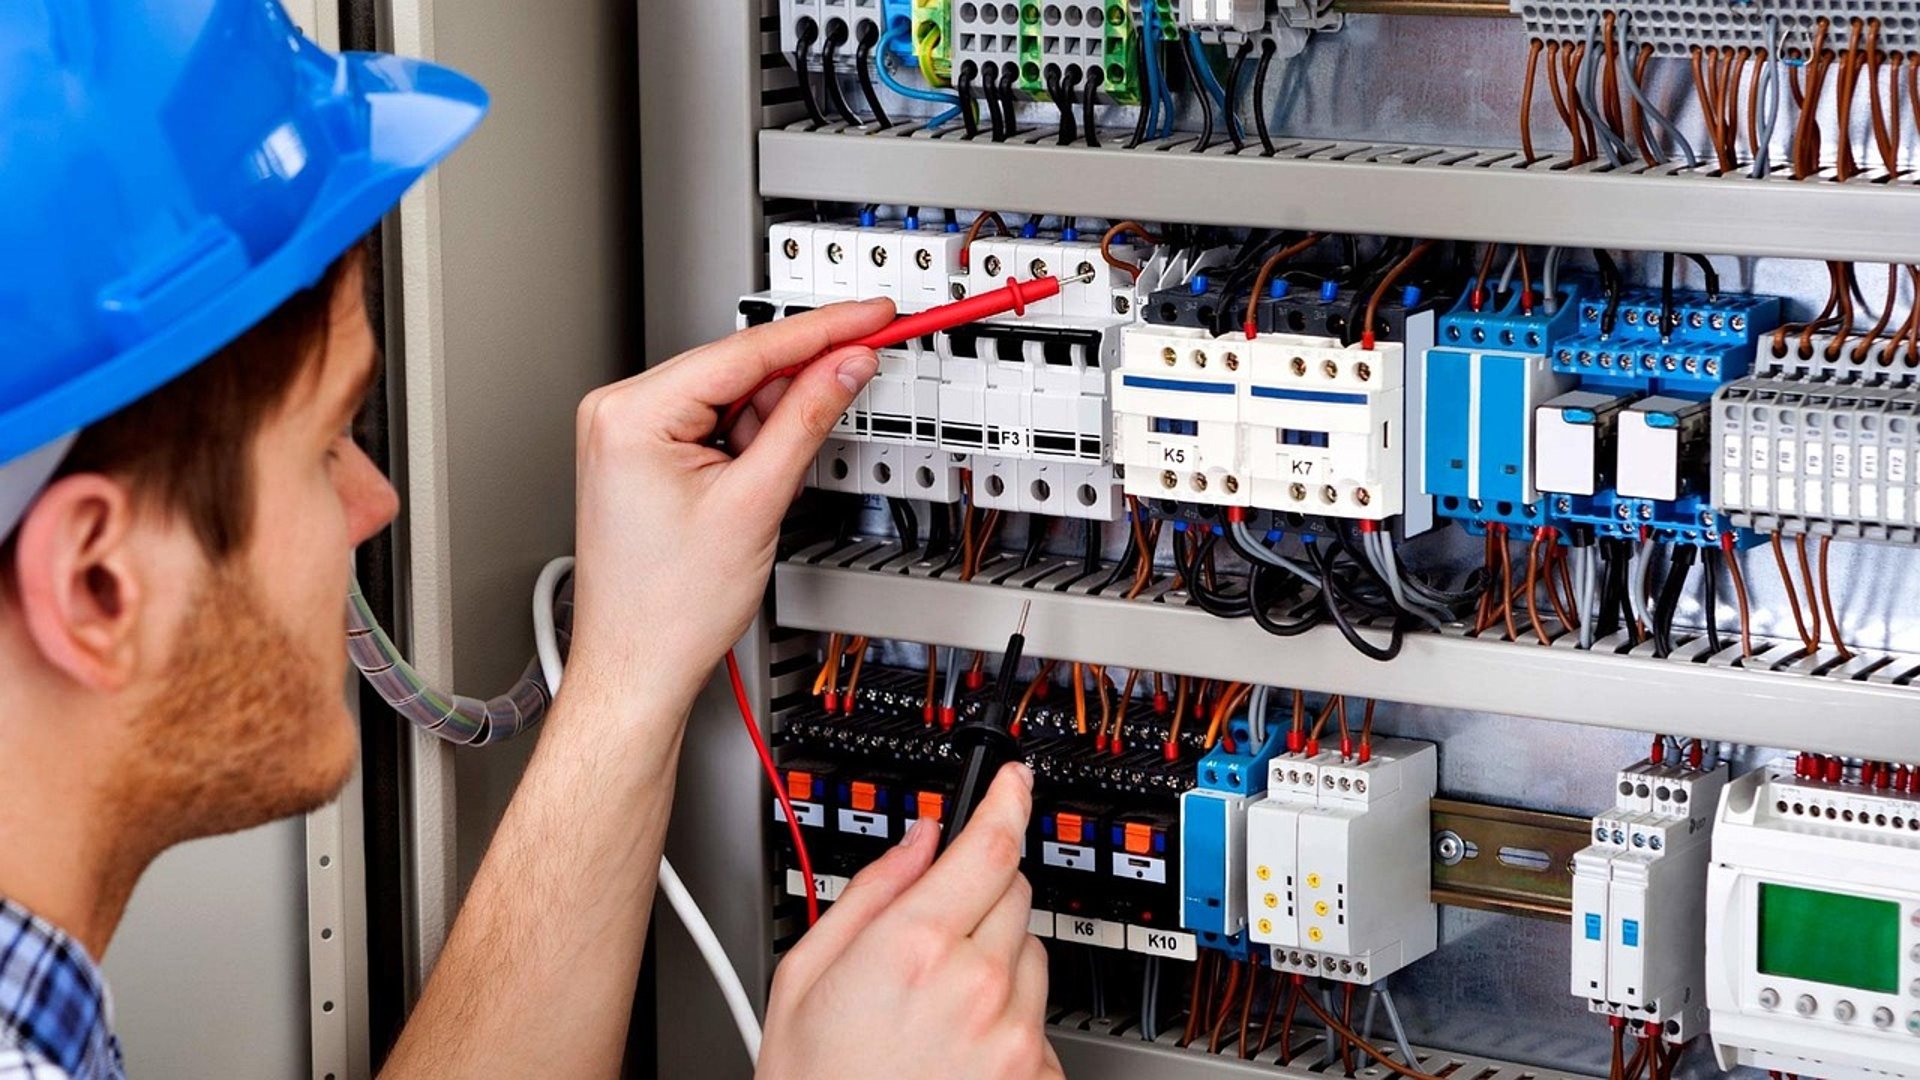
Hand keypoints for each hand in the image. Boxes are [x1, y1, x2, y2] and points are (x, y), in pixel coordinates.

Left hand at [565, 299, 893, 702]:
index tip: (870, 315)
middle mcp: (617, 413)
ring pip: (730, 397)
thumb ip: (807, 420)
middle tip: (866, 363)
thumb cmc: (669, 609)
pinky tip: (763, 474)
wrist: (639, 667)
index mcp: (631, 414)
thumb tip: (846, 365)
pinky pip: (712, 425)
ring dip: (774, 421)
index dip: (822, 330)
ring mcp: (625, 433)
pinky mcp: (641, 455)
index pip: (746, 350)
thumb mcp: (756, 502)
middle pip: (737, 367)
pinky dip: (750, 441)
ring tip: (778, 481)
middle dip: (802, 378)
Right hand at [758, 764, 1060, 1079]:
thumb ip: (868, 895)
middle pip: (1015, 892)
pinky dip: (1010, 1023)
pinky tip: (956, 1052)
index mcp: (914, 947)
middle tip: (932, 935)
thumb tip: (915, 842)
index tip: (1015, 781)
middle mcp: (977, 986)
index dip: (1007, 800)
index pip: (989, 845)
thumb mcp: (803, 979)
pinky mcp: (1037, 1078)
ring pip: (1031, 955)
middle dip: (980, 894)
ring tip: (935, 1010)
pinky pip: (1039, 1022)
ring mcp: (1014, 1038)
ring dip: (998, 961)